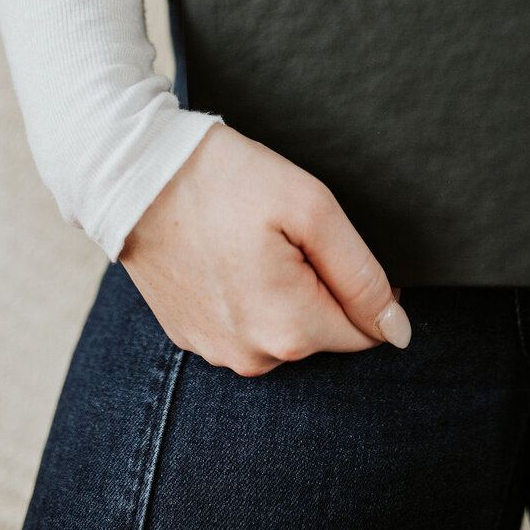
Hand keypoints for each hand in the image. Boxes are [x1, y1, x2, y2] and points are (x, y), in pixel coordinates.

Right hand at [118, 123, 410, 374]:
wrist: (133, 172)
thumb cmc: (225, 180)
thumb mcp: (312, 209)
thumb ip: (361, 275)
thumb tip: (397, 331)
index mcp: (289, 330)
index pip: (364, 332)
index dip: (364, 285)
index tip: (330, 240)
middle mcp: (252, 357)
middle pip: (321, 332)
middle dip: (318, 285)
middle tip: (284, 230)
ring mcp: (215, 351)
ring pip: (282, 330)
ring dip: (283, 292)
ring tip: (251, 238)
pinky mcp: (189, 335)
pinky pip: (243, 324)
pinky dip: (246, 293)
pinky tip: (226, 252)